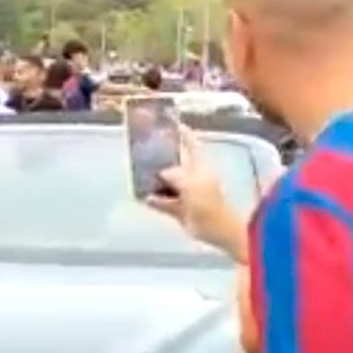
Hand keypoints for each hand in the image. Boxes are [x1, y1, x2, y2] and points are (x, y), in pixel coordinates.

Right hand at [145, 129, 247, 261]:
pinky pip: (164, 202)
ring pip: (167, 184)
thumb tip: (161, 172)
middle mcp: (193, 178)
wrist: (215, 228)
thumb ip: (175, 175)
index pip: (192, 146)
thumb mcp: (190, 183)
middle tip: (145, 150)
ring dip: (155, 182)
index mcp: (200, 167)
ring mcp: (186, 195)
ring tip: (138, 173)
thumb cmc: (207, 201)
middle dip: (162, 159)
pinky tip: (141, 197)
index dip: (184, 134)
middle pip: (175, 164)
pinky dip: (154, 200)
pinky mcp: (180, 210)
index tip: (173, 124)